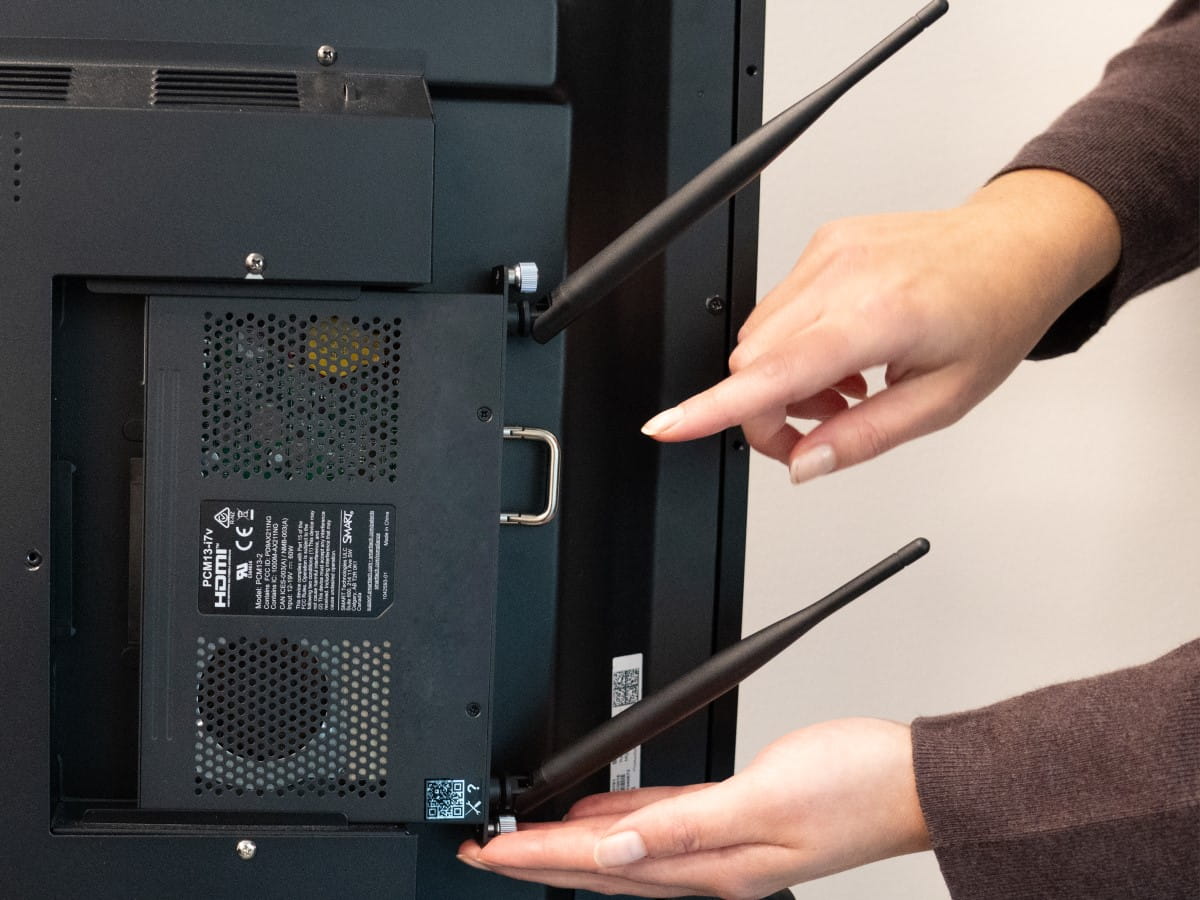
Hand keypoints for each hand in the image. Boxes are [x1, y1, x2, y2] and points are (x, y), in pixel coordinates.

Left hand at [457, 718, 928, 898]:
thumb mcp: (764, 802)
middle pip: (599, 866)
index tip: (486, 851)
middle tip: (483, 849)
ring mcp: (722, 848)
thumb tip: (612, 848)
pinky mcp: (734, 821)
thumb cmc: (854, 789)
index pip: (600, 864)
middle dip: (536, 858)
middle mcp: (711, 866)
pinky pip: (656, 830)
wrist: (909, 781)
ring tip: (523, 839)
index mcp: (713, 866)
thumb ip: (684, 826)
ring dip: (568, 846)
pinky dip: (617, 826)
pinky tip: (598, 819)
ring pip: (623, 853)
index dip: (536, 856)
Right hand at [640, 169, 1120, 482]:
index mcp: (881, 315)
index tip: (667, 426)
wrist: (1017, 245)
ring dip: (781, 377)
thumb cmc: (994, 314)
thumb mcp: (942, 402)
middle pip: (752, 360)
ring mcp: (829, 251)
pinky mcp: (823, 241)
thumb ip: (863, 438)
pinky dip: (793, 343)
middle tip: (820, 428)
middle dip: (768, 408)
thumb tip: (804, 463)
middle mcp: (846, 275)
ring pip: (756, 335)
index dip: (713, 407)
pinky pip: (775, 307)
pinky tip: (839, 350)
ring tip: (843, 386)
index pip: (775, 370)